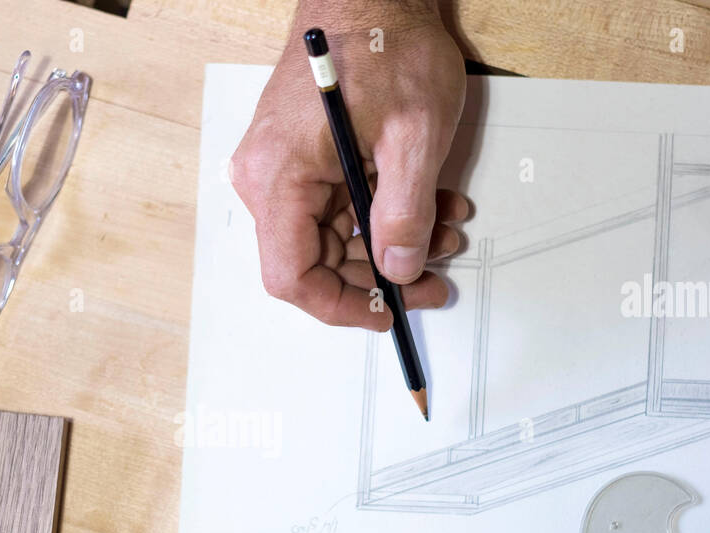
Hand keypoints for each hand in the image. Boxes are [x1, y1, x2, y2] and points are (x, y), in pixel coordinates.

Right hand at [230, 0, 467, 330]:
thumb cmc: (383, 42)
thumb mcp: (415, 133)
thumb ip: (406, 212)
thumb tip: (399, 268)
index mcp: (280, 176)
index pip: (293, 276)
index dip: (341, 306)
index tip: (385, 312)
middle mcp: (266, 178)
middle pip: (314, 262)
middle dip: (380, 274)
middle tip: (435, 275)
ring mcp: (280, 168)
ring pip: (331, 238)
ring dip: (389, 244)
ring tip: (443, 230)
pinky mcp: (300, 159)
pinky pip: (335, 207)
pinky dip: (381, 215)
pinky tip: (425, 205)